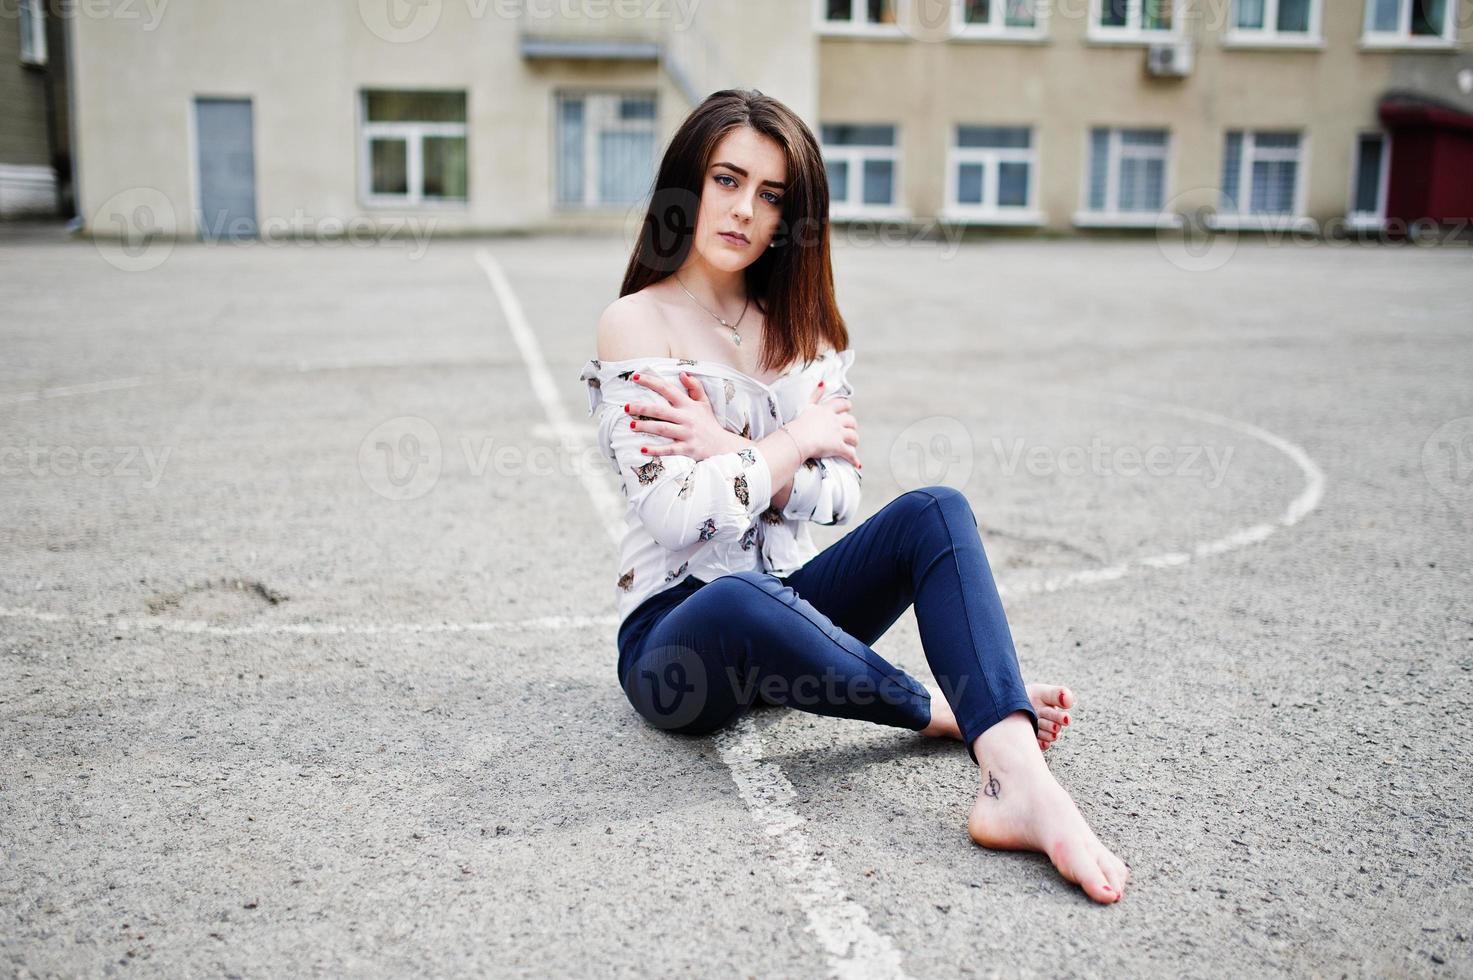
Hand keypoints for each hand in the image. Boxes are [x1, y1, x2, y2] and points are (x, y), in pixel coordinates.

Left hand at [624, 371, 743, 461]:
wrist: (723, 446)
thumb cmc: (709, 423)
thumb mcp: (704, 403)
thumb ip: (695, 387)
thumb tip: (683, 373)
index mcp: (688, 405)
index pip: (667, 389)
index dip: (651, 382)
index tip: (635, 377)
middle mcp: (686, 418)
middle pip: (660, 410)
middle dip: (641, 408)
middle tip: (625, 407)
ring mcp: (686, 433)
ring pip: (662, 429)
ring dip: (645, 427)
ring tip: (630, 425)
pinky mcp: (687, 448)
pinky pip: (669, 449)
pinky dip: (656, 450)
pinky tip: (642, 449)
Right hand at [784, 382, 860, 468]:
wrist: (796, 439)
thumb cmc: (797, 423)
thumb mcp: (806, 405)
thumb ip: (815, 393)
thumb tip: (823, 382)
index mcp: (827, 410)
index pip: (842, 404)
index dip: (846, 407)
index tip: (847, 409)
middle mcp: (835, 420)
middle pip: (851, 421)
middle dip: (852, 426)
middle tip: (849, 430)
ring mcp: (838, 434)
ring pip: (853, 436)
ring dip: (854, 441)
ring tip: (852, 445)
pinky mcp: (838, 447)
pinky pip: (850, 454)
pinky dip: (854, 459)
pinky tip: (857, 464)